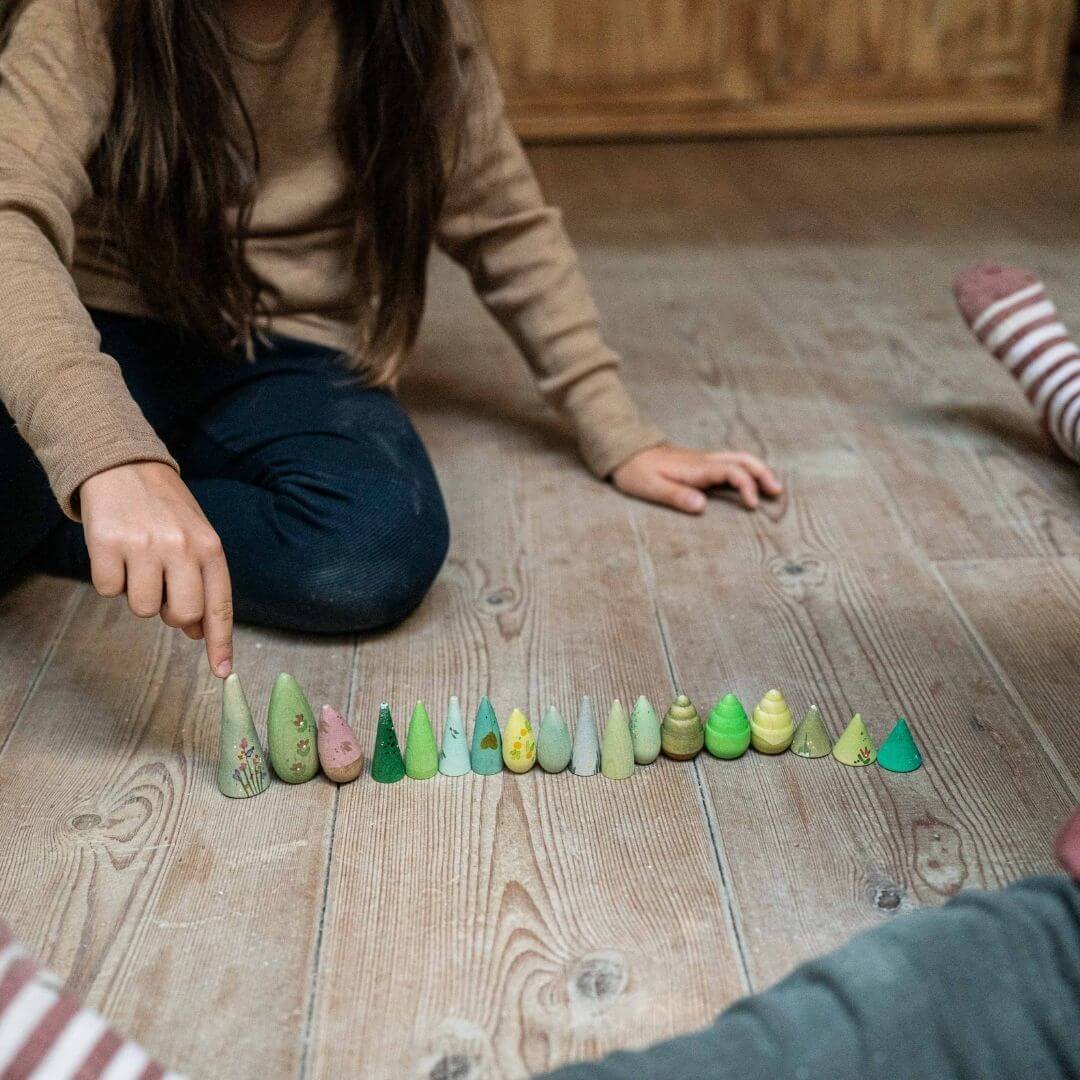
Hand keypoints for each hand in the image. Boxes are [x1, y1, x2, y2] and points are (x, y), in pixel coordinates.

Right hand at [79, 462, 233, 676]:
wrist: (125, 466)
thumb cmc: (166, 511)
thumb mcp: (197, 539)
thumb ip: (203, 582)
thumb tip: (200, 632)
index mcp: (210, 548)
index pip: (220, 605)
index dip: (221, 642)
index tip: (222, 671)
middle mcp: (181, 548)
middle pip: (181, 616)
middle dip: (171, 615)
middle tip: (162, 590)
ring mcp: (144, 546)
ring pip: (140, 609)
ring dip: (137, 594)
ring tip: (138, 562)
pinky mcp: (107, 544)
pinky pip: (108, 591)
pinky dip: (109, 579)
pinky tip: (116, 553)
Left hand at [612, 444, 781, 513]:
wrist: (627, 453)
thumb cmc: (637, 473)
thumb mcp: (651, 487)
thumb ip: (676, 496)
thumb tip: (702, 506)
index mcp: (696, 468)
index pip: (731, 470)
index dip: (746, 486)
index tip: (752, 505)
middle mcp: (704, 461)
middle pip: (742, 460)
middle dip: (763, 473)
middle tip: (777, 492)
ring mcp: (704, 461)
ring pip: (739, 459)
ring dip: (758, 470)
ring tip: (773, 488)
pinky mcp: (701, 464)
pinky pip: (731, 463)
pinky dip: (747, 470)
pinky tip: (751, 483)